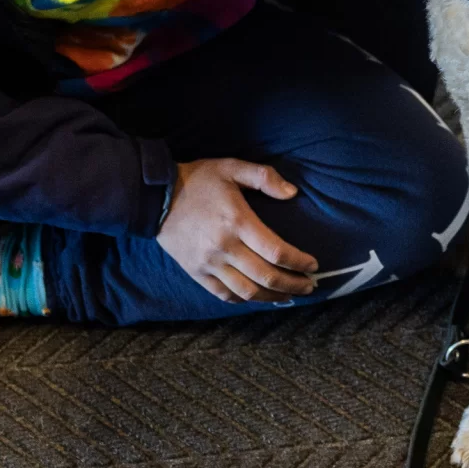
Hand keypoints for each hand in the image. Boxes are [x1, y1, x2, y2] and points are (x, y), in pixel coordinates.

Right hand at [157, 159, 317, 302]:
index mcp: (237, 221)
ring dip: (273, 297)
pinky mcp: (196, 272)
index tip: (313, 264)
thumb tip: (292, 193)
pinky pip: (224, 294)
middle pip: (266, 276)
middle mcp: (224, 247)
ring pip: (247, 291)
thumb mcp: (231, 167)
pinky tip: (258, 297)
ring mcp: (208, 263)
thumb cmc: (197, 180)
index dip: (299, 262)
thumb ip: (264, 177)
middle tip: (310, 285)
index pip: (276, 251)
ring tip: (289, 295)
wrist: (155, 197)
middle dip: (293, 284)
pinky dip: (245, 299)